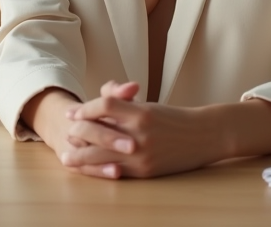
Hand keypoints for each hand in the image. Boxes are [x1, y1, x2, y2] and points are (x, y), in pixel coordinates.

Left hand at [57, 80, 223, 178]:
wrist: (204, 136)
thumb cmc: (174, 118)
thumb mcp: (149, 104)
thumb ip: (123, 99)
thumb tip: (99, 96)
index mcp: (141, 112)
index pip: (103, 105)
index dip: (84, 109)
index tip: (72, 112)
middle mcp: (139, 134)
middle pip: (96, 132)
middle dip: (77, 133)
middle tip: (66, 133)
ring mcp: (141, 156)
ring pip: (100, 156)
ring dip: (80, 157)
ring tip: (67, 156)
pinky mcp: (144, 172)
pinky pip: (114, 172)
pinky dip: (97, 170)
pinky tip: (87, 169)